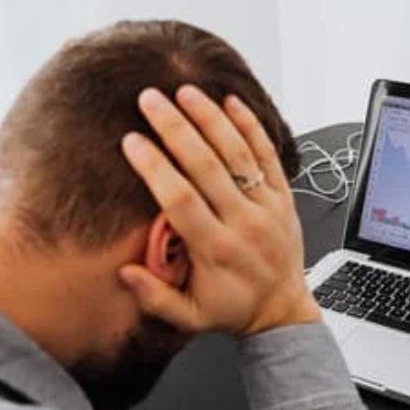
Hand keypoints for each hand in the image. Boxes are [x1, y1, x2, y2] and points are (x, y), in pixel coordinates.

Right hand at [118, 85, 320, 337]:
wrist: (284, 312)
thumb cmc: (234, 310)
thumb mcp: (190, 318)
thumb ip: (155, 298)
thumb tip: (124, 273)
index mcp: (216, 251)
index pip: (181, 200)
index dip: (155, 168)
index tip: (132, 142)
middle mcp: (243, 224)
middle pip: (207, 166)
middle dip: (175, 128)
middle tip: (150, 99)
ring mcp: (267, 207)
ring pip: (238, 154)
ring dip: (210, 118)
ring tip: (185, 91)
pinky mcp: (285, 197)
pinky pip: (268, 155)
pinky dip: (251, 126)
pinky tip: (231, 102)